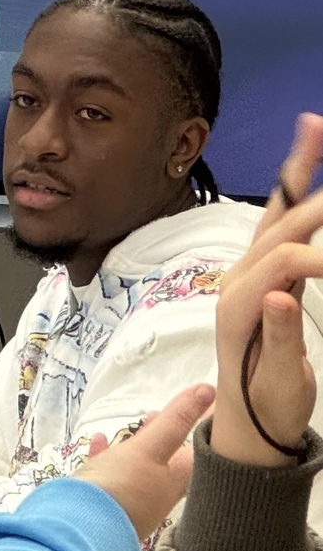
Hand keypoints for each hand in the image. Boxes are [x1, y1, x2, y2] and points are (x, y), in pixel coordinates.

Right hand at [74, 384, 214, 539]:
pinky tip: (98, 439)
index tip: (212, 403)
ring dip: (143, 442)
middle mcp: (159, 494)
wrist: (78, 530)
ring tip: (142, 421)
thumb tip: (209, 389)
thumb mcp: (148, 448)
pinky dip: (108, 454)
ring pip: (144, 466)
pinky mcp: (107, 503)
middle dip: (174, 434)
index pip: (201, 450)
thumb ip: (176, 420)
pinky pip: (111, 473)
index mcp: (176, 481)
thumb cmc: (120, 487)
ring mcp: (133, 501)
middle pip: (174, 460)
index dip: (205, 426)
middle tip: (174, 410)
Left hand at [212, 112, 322, 466]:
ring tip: (313, 127)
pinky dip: (290, 192)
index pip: (285, 260)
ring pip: (273, 214)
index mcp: (240, 305)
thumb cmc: (268, 406)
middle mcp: (237, 281)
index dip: (320, 256)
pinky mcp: (258, 275)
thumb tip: (280, 296)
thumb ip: (278, 338)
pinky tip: (304, 164)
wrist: (248, 423)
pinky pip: (274, 225)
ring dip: (297, 172)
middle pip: (279, 225)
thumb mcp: (278, 382)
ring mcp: (245, 274)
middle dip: (314, 195)